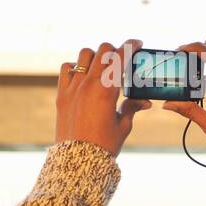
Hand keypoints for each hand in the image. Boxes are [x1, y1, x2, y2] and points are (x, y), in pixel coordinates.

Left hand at [56, 39, 150, 156]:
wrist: (78, 162)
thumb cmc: (104, 146)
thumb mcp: (123, 125)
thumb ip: (132, 107)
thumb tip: (144, 101)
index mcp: (107, 90)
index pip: (120, 57)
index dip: (131, 46)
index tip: (137, 43)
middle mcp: (88, 84)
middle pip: (103, 50)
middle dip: (115, 50)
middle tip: (122, 59)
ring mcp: (72, 88)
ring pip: (84, 55)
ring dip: (96, 56)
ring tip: (103, 67)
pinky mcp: (61, 95)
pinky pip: (67, 69)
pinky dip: (76, 67)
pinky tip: (83, 76)